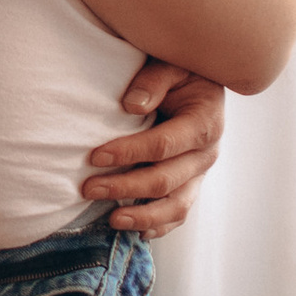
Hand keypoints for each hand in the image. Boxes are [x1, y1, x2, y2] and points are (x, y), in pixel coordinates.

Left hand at [82, 62, 225, 238]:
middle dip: (125, 187)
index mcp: (205, 122)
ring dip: (143, 217)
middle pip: (166, 180)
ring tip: (112, 220)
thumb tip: (132, 105)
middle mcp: (207, 152)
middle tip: (88, 189)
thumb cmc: (181, 70)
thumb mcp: (172, 63)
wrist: (199, 81)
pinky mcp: (191, 184)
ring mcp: (200, 172)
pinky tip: (136, 232)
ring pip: (177, 206)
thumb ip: (154, 79)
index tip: (95, 157)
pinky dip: (159, 226)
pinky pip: (179, 213)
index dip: (129, 153)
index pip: (164, 145)